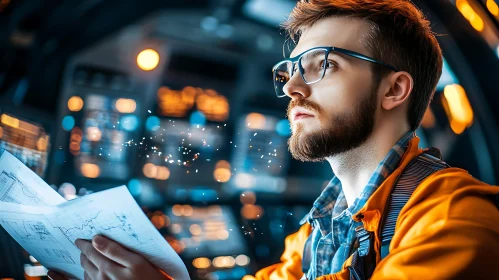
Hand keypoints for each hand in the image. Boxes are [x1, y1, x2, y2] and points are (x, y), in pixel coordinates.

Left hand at [47, 235, 171, 279]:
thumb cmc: (149, 278)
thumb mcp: (137, 262)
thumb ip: (115, 250)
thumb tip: (96, 239)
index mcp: (107, 268)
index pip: (91, 251)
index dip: (85, 243)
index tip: (80, 238)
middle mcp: (100, 279)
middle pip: (86, 261)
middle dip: (83, 252)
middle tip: (81, 244)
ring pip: (85, 272)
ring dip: (82, 263)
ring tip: (83, 256)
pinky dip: (73, 277)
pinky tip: (66, 273)